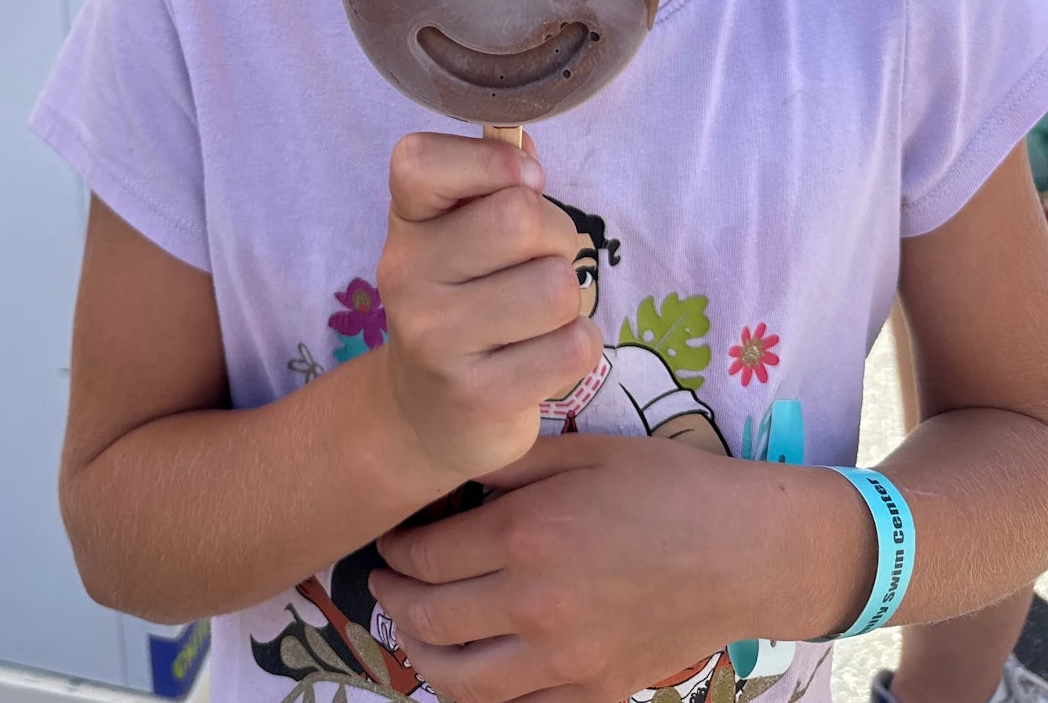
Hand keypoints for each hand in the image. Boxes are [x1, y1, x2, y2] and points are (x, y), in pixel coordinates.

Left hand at [373, 433, 788, 702]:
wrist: (746, 550)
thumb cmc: (667, 486)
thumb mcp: (584, 452)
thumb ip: (512, 464)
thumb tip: (457, 475)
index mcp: (530, 535)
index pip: (427, 556)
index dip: (397, 550)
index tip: (391, 541)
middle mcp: (538, 605)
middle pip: (430, 620)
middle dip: (393, 601)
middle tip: (384, 583)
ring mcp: (567, 660)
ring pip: (461, 681)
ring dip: (422, 656)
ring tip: (413, 630)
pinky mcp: (597, 693)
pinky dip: (481, 694)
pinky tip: (472, 668)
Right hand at [376, 133, 601, 485]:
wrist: (424, 413)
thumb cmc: (462, 299)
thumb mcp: (459, 233)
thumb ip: (494, 181)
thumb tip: (525, 145)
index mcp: (406, 222)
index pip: (420, 159)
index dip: (491, 159)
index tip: (524, 180)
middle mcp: (407, 274)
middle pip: (520, 218)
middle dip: (556, 237)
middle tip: (539, 261)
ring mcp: (436, 339)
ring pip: (556, 287)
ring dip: (569, 299)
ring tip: (539, 314)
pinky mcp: (478, 396)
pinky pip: (574, 347)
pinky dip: (577, 346)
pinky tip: (542, 355)